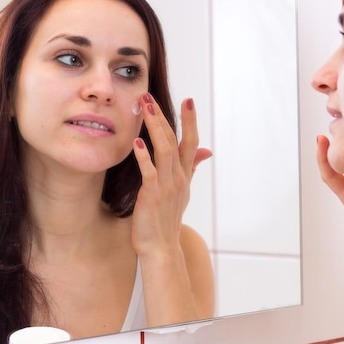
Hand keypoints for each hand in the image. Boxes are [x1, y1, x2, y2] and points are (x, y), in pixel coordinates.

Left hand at [131, 94, 210, 257]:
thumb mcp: (182, 191)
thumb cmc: (166, 219)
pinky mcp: (152, 195)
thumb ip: (191, 168)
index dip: (190, 121)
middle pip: (175, 140)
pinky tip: (137, 142)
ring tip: (144, 108)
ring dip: (154, 127)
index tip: (188, 100)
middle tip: (150, 96)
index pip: (191, 142)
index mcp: (184, 175)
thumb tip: (206, 151)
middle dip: (163, 116)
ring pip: (164, 150)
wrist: (161, 247)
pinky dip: (144, 156)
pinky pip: (150, 172)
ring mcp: (167, 186)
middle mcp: (178, 177)